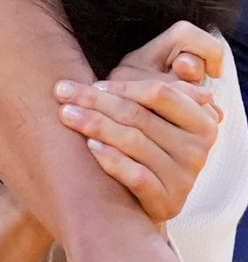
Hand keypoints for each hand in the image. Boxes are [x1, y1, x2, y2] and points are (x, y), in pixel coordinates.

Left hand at [55, 22, 223, 221]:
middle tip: (61, 92)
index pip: (158, 93)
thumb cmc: (141, 142)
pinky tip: (90, 147)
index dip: (121, 86)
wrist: (143, 197)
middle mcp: (198, 148)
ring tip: (66, 114)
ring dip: (95, 125)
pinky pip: (137, 176)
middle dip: (95, 101)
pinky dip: (112, 160)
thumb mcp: (151, 110)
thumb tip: (169, 59)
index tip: (90, 83)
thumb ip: (154, 86)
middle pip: (138, 115)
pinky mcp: (168, 202)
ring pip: (134, 142)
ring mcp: (185, 177)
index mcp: (200, 119)